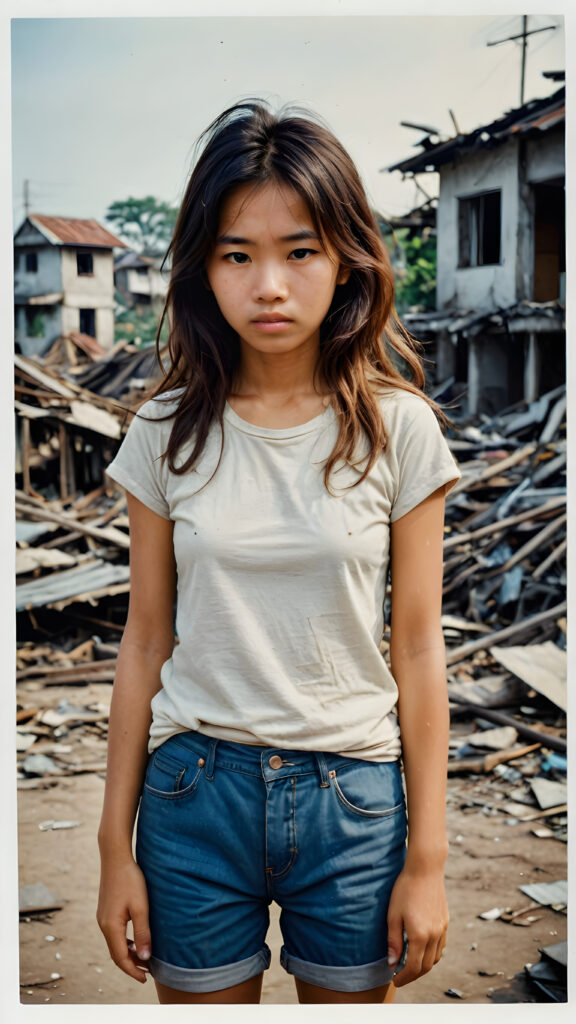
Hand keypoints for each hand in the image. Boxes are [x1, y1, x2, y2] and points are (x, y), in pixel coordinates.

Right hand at [96, 856, 151, 982]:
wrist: (115, 858)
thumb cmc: (130, 880)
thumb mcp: (141, 907)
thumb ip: (143, 933)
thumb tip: (144, 958)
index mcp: (111, 926)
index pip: (121, 958)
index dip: (133, 971)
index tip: (145, 978)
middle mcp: (103, 925)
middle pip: (116, 953)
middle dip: (131, 965)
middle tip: (148, 972)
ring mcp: (103, 918)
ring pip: (115, 944)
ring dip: (128, 954)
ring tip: (144, 959)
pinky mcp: (106, 911)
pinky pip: (114, 934)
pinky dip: (125, 942)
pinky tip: (136, 940)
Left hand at [386, 862, 448, 987]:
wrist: (425, 869)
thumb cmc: (405, 889)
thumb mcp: (393, 914)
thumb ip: (393, 941)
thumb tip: (391, 963)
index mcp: (419, 935)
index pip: (413, 967)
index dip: (403, 977)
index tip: (395, 980)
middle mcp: (434, 935)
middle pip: (425, 966)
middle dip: (412, 975)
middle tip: (400, 975)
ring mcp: (442, 929)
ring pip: (435, 958)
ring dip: (423, 966)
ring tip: (409, 964)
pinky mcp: (445, 922)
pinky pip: (441, 946)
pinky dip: (431, 954)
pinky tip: (421, 950)